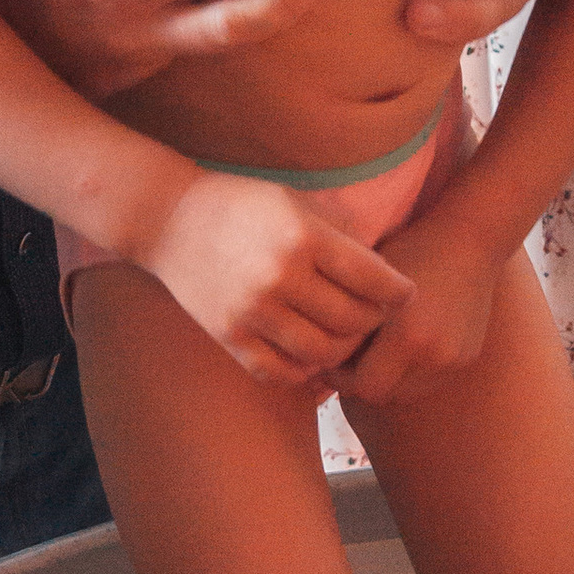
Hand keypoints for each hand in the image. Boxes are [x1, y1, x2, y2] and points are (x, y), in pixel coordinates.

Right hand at [141, 168, 411, 385]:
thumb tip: (386, 271)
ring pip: (322, 353)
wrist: (169, 219)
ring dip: (343, 349)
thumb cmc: (242, 205)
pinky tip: (309, 353)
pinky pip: (280, 372)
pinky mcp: (228, 335)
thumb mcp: (296, 202)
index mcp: (303, 237)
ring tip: (344, 335)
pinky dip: (304, 370)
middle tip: (374, 315)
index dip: (399, 292)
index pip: (375, 280)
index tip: (403, 293)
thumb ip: (341, 235)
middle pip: (353, 320)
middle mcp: (280, 276)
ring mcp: (252, 311)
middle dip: (374, 321)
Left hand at [338, 204, 505, 405]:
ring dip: (387, 377)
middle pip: (383, 395)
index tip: (327, 357)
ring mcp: (455, 359)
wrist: (469, 236)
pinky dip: (410, 369)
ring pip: (405, 391)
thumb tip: (311, 364)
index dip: (340, 378)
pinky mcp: (467, 357)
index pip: (362, 388)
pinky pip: (427, 379)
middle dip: (360, 380)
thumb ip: (344, 322)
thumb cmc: (408, 249)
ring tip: (373, 348)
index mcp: (407, 335)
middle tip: (344, 357)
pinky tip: (401, 341)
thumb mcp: (367, 281)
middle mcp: (435, 354)